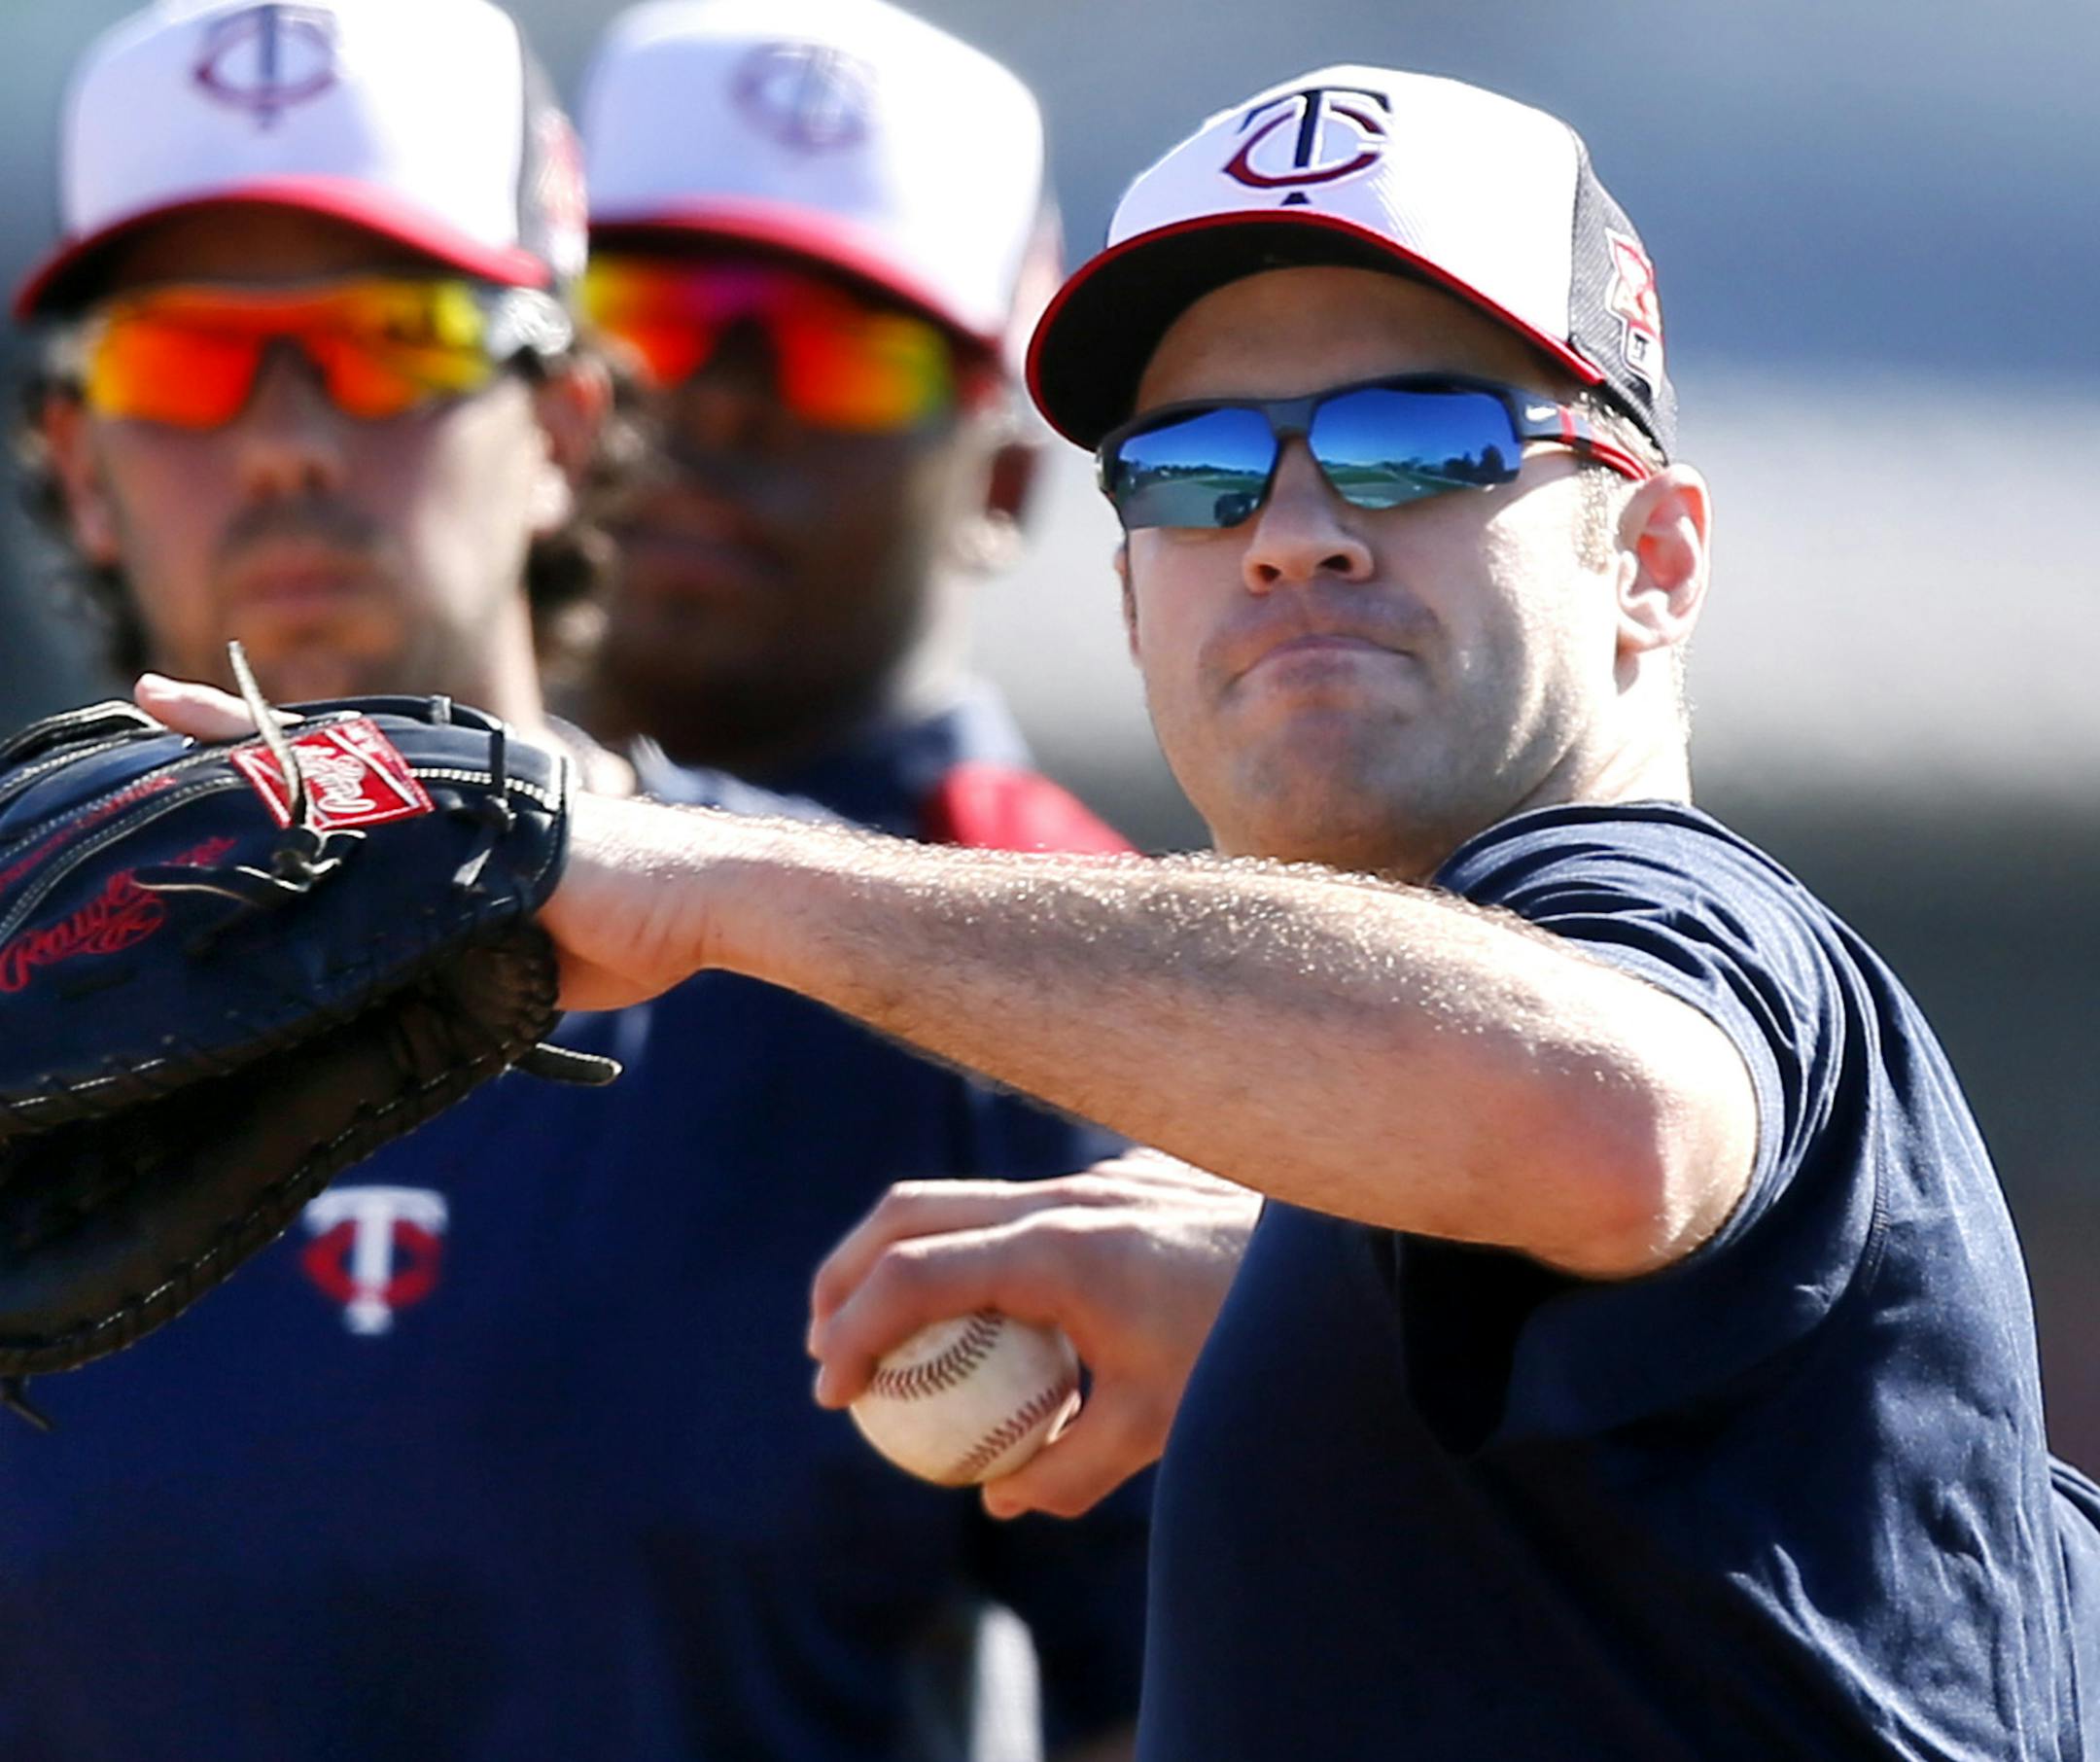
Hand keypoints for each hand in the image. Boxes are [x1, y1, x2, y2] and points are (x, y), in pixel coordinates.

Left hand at [132, 673, 724, 1012]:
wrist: (701, 900)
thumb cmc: (635, 927)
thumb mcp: (526, 946)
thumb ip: (465, 948)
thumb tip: (415, 992)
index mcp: (462, 819)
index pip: (353, 783)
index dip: (279, 762)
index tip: (207, 734)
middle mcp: (451, 794)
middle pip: (323, 754)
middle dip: (233, 729)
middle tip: (146, 693)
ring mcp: (461, 796)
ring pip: (332, 760)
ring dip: (249, 739)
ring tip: (163, 705)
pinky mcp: (475, 810)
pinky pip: (376, 796)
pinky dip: (309, 775)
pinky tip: (241, 762)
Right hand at [808, 1151, 1258, 1518]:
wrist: (1338, 1263)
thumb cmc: (1246, 1345)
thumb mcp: (1157, 1426)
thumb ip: (1067, 1470)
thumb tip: (997, 1496)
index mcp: (1056, 1251)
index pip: (914, 1275)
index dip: (855, 1331)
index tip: (835, 1392)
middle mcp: (1062, 1197)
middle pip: (910, 1212)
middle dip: (845, 1274)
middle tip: (826, 1350)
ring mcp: (1090, 1179)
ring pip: (961, 1198)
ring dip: (904, 1256)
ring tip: (888, 1331)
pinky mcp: (1120, 1180)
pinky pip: (1019, 1206)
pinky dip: (974, 1250)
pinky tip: (994, 1313)